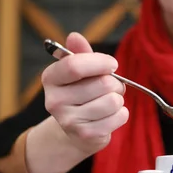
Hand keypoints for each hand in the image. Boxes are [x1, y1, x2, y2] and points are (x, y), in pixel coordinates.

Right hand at [41, 32, 128, 154]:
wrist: (75, 132)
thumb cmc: (81, 94)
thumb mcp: (79, 71)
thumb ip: (80, 53)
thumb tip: (74, 36)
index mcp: (50, 78)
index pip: (74, 65)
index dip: (100, 62)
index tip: (112, 64)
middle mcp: (54, 101)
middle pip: (101, 84)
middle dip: (115, 83)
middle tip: (112, 87)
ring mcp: (68, 121)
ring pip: (112, 101)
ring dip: (118, 99)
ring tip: (110, 101)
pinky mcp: (85, 135)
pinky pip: (119, 117)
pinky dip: (122, 114)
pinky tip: (112, 115)